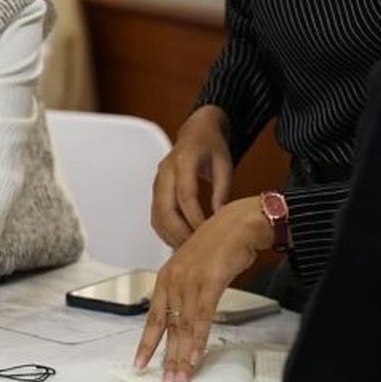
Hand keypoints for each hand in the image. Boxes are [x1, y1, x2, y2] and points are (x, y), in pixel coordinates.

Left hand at [133, 196, 273, 381]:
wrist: (239, 223)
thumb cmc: (219, 245)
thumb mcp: (195, 270)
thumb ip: (186, 293)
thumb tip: (184, 318)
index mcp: (167, 278)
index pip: (153, 317)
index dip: (147, 342)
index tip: (141, 362)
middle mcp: (173, 279)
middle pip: (166, 326)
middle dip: (164, 357)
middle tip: (164, 378)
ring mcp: (190, 280)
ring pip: (183, 326)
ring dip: (182, 355)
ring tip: (180, 376)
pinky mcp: (209, 282)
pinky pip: (202, 317)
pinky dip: (199, 340)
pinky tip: (195, 356)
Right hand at [152, 106, 233, 246]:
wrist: (196, 132)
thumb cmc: (211, 145)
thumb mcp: (225, 165)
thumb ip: (222, 191)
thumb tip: (220, 218)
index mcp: (183, 161)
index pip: (186, 196)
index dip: (195, 218)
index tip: (208, 234)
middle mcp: (165, 172)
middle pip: (165, 209)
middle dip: (180, 233)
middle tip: (196, 249)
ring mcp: (157, 181)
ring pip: (157, 215)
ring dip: (171, 235)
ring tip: (188, 250)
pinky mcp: (156, 190)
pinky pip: (156, 215)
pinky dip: (165, 231)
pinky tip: (178, 240)